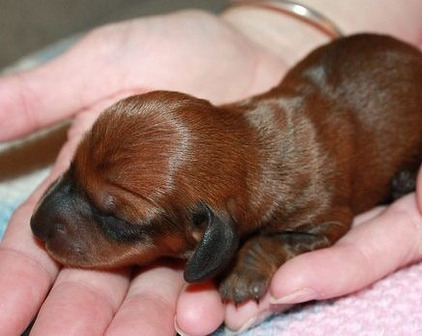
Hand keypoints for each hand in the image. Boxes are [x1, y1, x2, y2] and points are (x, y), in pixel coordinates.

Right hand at [0, 10, 287, 334]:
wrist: (256, 56)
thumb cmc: (181, 50)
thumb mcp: (106, 64)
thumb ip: (44, 96)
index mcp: (89, 180)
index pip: (43, 241)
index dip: (18, 279)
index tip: (2, 317)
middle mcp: (129, 213)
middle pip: (95, 278)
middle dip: (78, 314)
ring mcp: (178, 226)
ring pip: (152, 286)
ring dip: (143, 318)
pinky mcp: (224, 229)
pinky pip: (211, 272)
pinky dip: (205, 298)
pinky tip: (203, 316)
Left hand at [178, 25, 421, 332]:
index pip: (389, 247)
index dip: (339, 270)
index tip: (284, 286)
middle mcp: (414, 208)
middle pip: (350, 253)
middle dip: (293, 279)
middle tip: (237, 305)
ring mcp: (389, 189)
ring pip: (330, 228)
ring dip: (279, 253)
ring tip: (230, 276)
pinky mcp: (370, 166)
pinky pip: (328, 192)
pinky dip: (288, 212)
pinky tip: (252, 224)